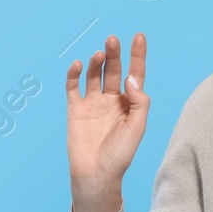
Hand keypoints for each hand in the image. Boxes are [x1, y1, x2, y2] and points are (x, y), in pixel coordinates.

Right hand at [67, 32, 148, 209]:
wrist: (97, 175)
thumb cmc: (120, 155)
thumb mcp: (137, 127)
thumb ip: (139, 101)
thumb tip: (131, 78)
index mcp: (129, 103)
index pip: (134, 74)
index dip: (137, 55)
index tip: (138, 36)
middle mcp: (111, 100)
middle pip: (113, 70)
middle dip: (114, 54)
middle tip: (112, 40)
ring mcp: (93, 103)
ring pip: (94, 75)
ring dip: (96, 63)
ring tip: (99, 54)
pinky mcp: (75, 109)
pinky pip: (73, 87)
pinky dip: (73, 74)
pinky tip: (77, 64)